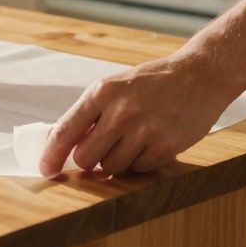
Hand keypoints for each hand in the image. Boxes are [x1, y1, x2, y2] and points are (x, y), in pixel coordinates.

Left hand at [39, 53, 237, 177]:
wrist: (200, 76)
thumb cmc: (151, 83)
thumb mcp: (115, 86)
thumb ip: (89, 114)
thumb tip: (61, 147)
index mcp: (102, 92)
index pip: (65, 131)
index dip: (51, 155)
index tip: (45, 170)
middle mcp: (121, 112)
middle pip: (85, 158)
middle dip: (88, 160)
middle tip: (100, 150)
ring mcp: (144, 131)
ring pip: (111, 167)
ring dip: (115, 161)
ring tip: (131, 140)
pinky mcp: (166, 147)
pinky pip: (137, 169)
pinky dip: (139, 162)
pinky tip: (150, 142)